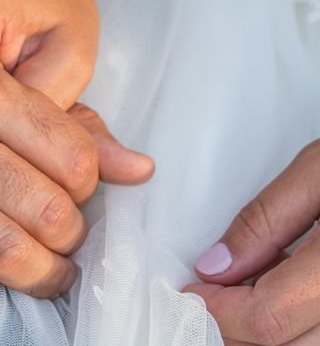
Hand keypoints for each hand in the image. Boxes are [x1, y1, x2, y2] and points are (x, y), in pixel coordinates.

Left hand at [183, 140, 319, 344]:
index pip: (269, 320)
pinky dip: (299, 333)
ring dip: (267, 337)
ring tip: (246, 297)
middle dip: (237, 332)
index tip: (193, 291)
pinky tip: (286, 298)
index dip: (219, 311)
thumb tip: (215, 266)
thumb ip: (266, 220)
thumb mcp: (319, 171)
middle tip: (213, 299)